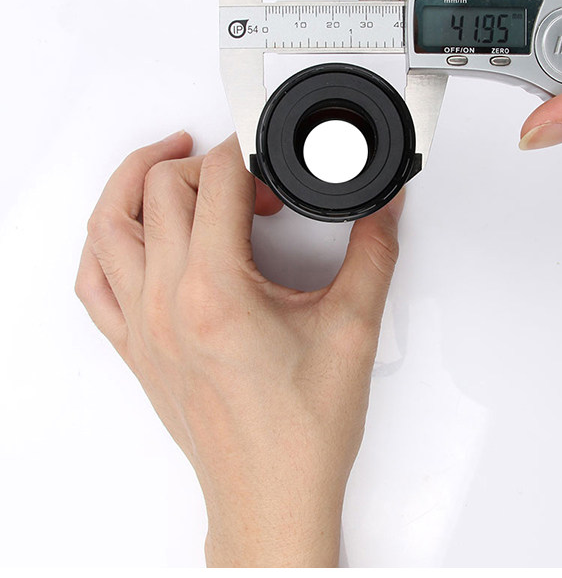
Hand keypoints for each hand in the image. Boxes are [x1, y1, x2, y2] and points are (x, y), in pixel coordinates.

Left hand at [75, 131, 404, 566]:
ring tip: (171, 166)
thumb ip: (374, 251)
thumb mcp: (354, 328)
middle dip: (209, 164)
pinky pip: (92, 281)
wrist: (272, 496)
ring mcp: (142, 326)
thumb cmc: (303, 433)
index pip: (217, 180)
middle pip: (162, 189)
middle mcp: (166, 303)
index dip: (248, 150)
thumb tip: (383, 206)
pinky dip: (105, 242)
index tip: (272, 157)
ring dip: (135, 183)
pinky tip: (133, 234)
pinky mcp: (135, 349)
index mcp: (216, 292)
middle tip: (252, 182)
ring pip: (108, 225)